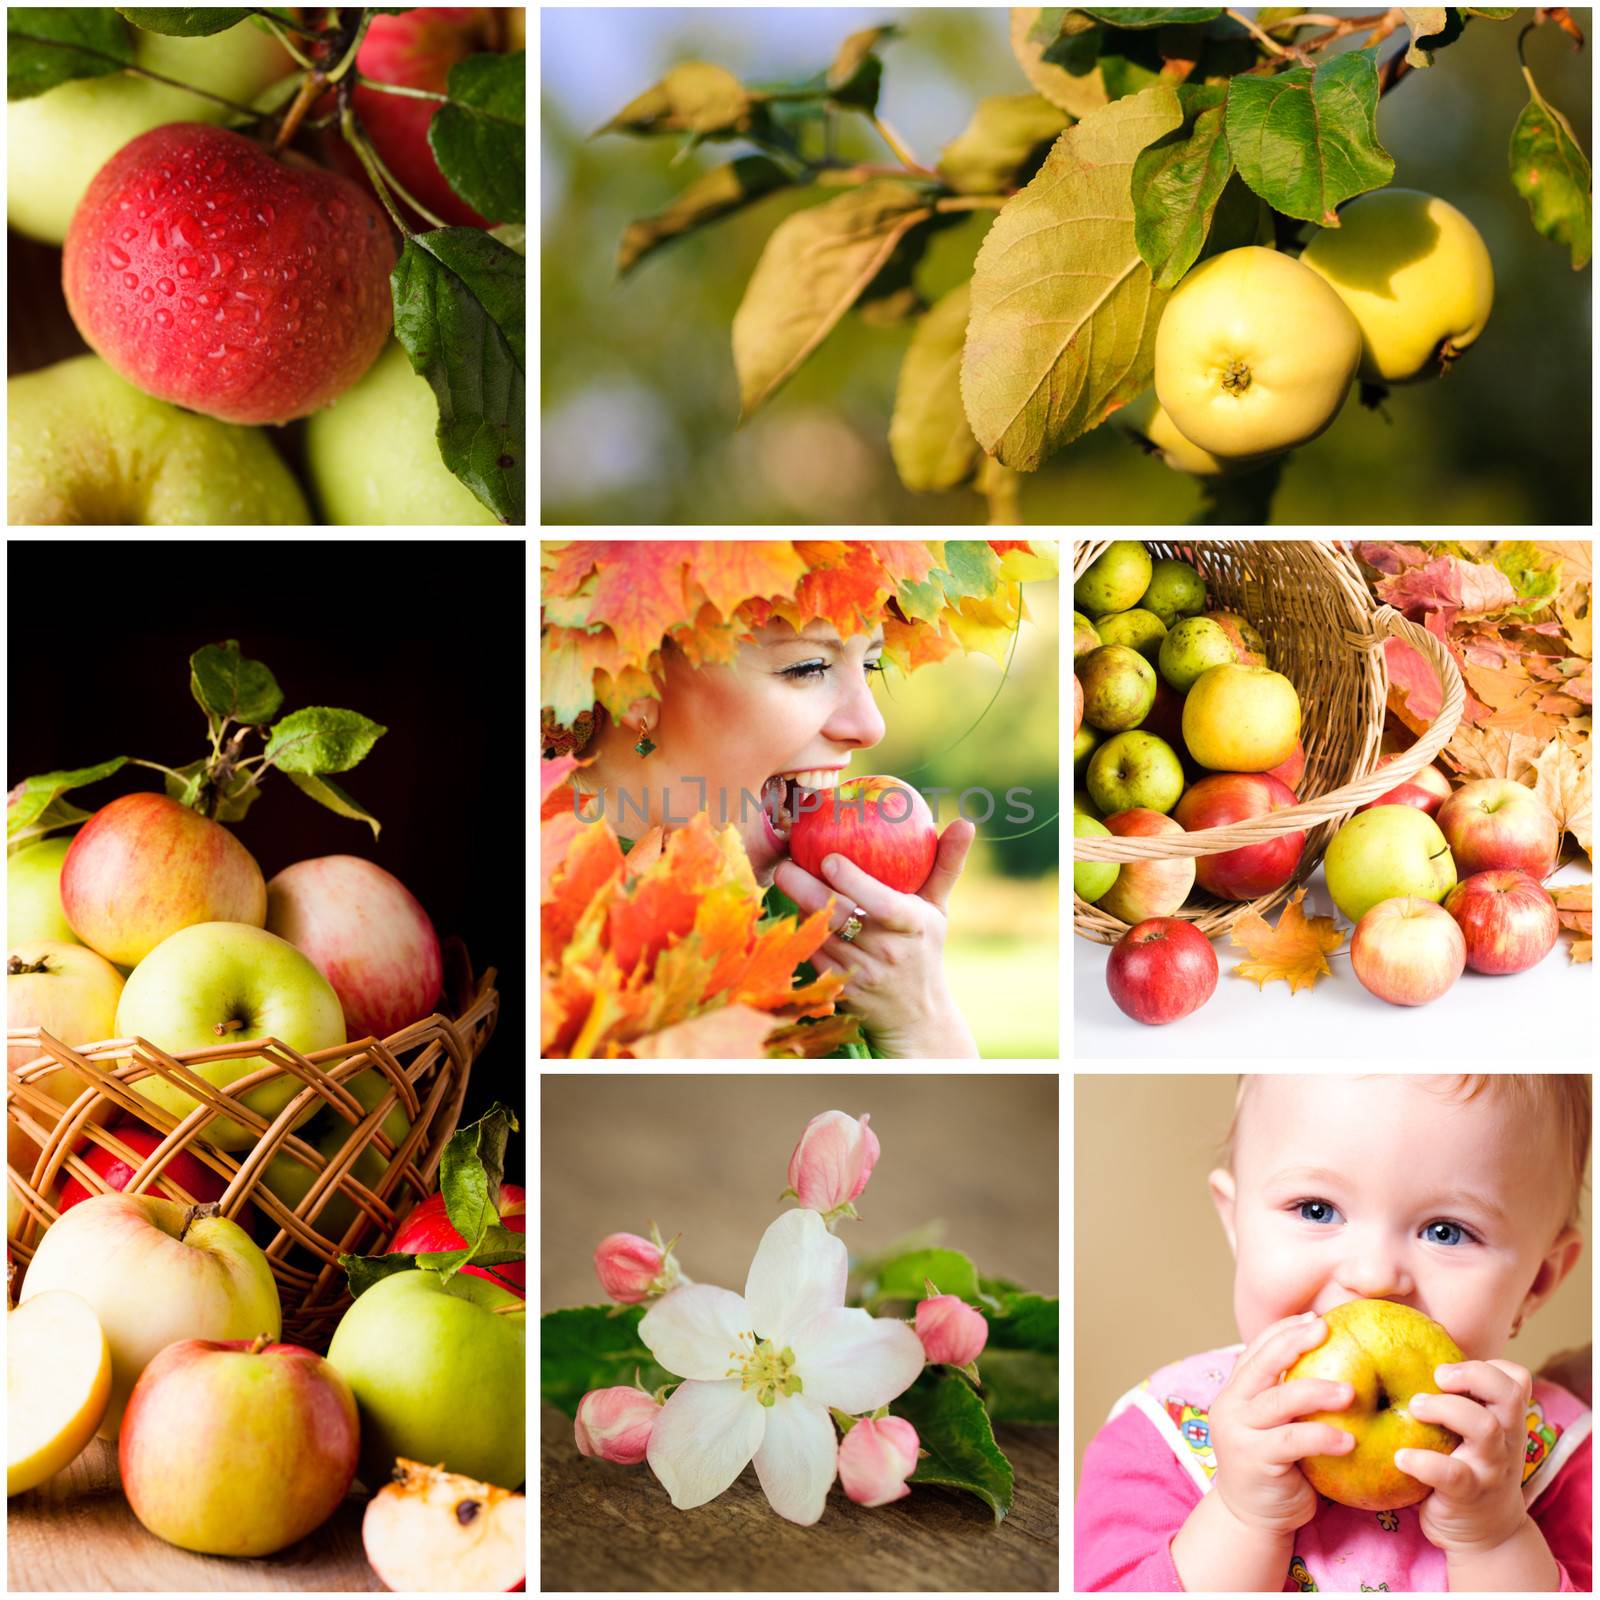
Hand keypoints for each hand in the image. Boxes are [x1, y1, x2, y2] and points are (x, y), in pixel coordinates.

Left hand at [773, 818, 976, 1056]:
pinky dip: (800, 932)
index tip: (828, 858)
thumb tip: (966, 823)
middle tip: (785, 864)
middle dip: (804, 888)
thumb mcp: (938, 909)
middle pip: (837, 917)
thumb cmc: (924, 948)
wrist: (916, 1016)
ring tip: (783, 878)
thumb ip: (947, 865)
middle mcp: (886, 952)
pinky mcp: (839, 990)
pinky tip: (789, 909)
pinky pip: (811, 956)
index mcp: (912, 926)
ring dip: (797, 907)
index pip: (880, 904)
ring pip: (818, 935)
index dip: (853, 881)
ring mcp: (860, 974)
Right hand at [1207, 1311, 1355, 1536]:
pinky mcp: (1254, 1459)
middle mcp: (1231, 1405)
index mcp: (1236, 1391)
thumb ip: (1290, 1399)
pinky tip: (1348, 1440)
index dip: (1283, 1330)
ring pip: (1279, 1399)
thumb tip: (1338, 1364)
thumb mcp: (1276, 1425)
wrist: (1250, 1516)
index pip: (1256, 1349)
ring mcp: (1239, 1431)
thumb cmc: (1276, 1467)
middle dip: (1294, 1342)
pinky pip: (1292, 1441)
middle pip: (1262, 1363)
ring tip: (1351, 1392)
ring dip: (1317, 1390)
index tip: (1315, 1317)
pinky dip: (1321, 1436)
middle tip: (1326, 1330)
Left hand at [1404, 1358, 1533, 1556]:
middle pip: (1509, 1394)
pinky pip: (1453, 1474)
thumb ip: (1453, 1398)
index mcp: (1503, 1418)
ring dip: (1446, 1409)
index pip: (1517, 1379)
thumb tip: (1398, 1350)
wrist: (1485, 1534)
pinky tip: (1401, 1457)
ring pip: (1485, 1428)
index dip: (1491, 1365)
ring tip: (1414, 1407)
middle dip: (1473, 1375)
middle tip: (1437, 1376)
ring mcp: (1490, 1467)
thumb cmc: (1466, 1465)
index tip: (1449, 1365)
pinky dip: (1424, 1462)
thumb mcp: (1471, 1432)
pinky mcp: (1469, 1495)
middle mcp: (1504, 1439)